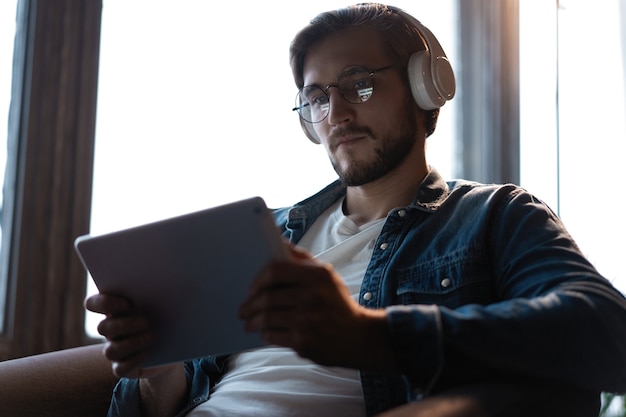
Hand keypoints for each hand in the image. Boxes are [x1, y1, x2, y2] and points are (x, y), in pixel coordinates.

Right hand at [84, 293, 175, 378]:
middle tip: (147, 322)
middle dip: (125, 325)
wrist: (173, 345)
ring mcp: (116, 349)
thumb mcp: (164, 301)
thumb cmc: (165, 316)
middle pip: (102, 328)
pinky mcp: (124, 367)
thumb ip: (159, 290)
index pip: (93, 303)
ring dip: (131, 344)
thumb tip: (174, 283)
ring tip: (151, 337)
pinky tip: (147, 353)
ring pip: (110, 351)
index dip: (104, 303)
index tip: (127, 303)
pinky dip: (133, 361)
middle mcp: (111, 329)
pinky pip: (120, 369)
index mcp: (115, 309)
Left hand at [238, 245, 393, 370]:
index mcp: (317, 275)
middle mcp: (313, 296)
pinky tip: (266, 332)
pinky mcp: (304, 342)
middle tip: (243, 310)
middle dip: (249, 305)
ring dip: (253, 321)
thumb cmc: (337, 303)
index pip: (275, 270)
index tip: (251, 288)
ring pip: (266, 318)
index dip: (258, 279)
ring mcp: (308, 320)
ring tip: (249, 323)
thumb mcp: (327, 276)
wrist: (359, 337)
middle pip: (266, 297)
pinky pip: (272, 335)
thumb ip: (302, 260)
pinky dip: (265, 334)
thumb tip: (279, 243)